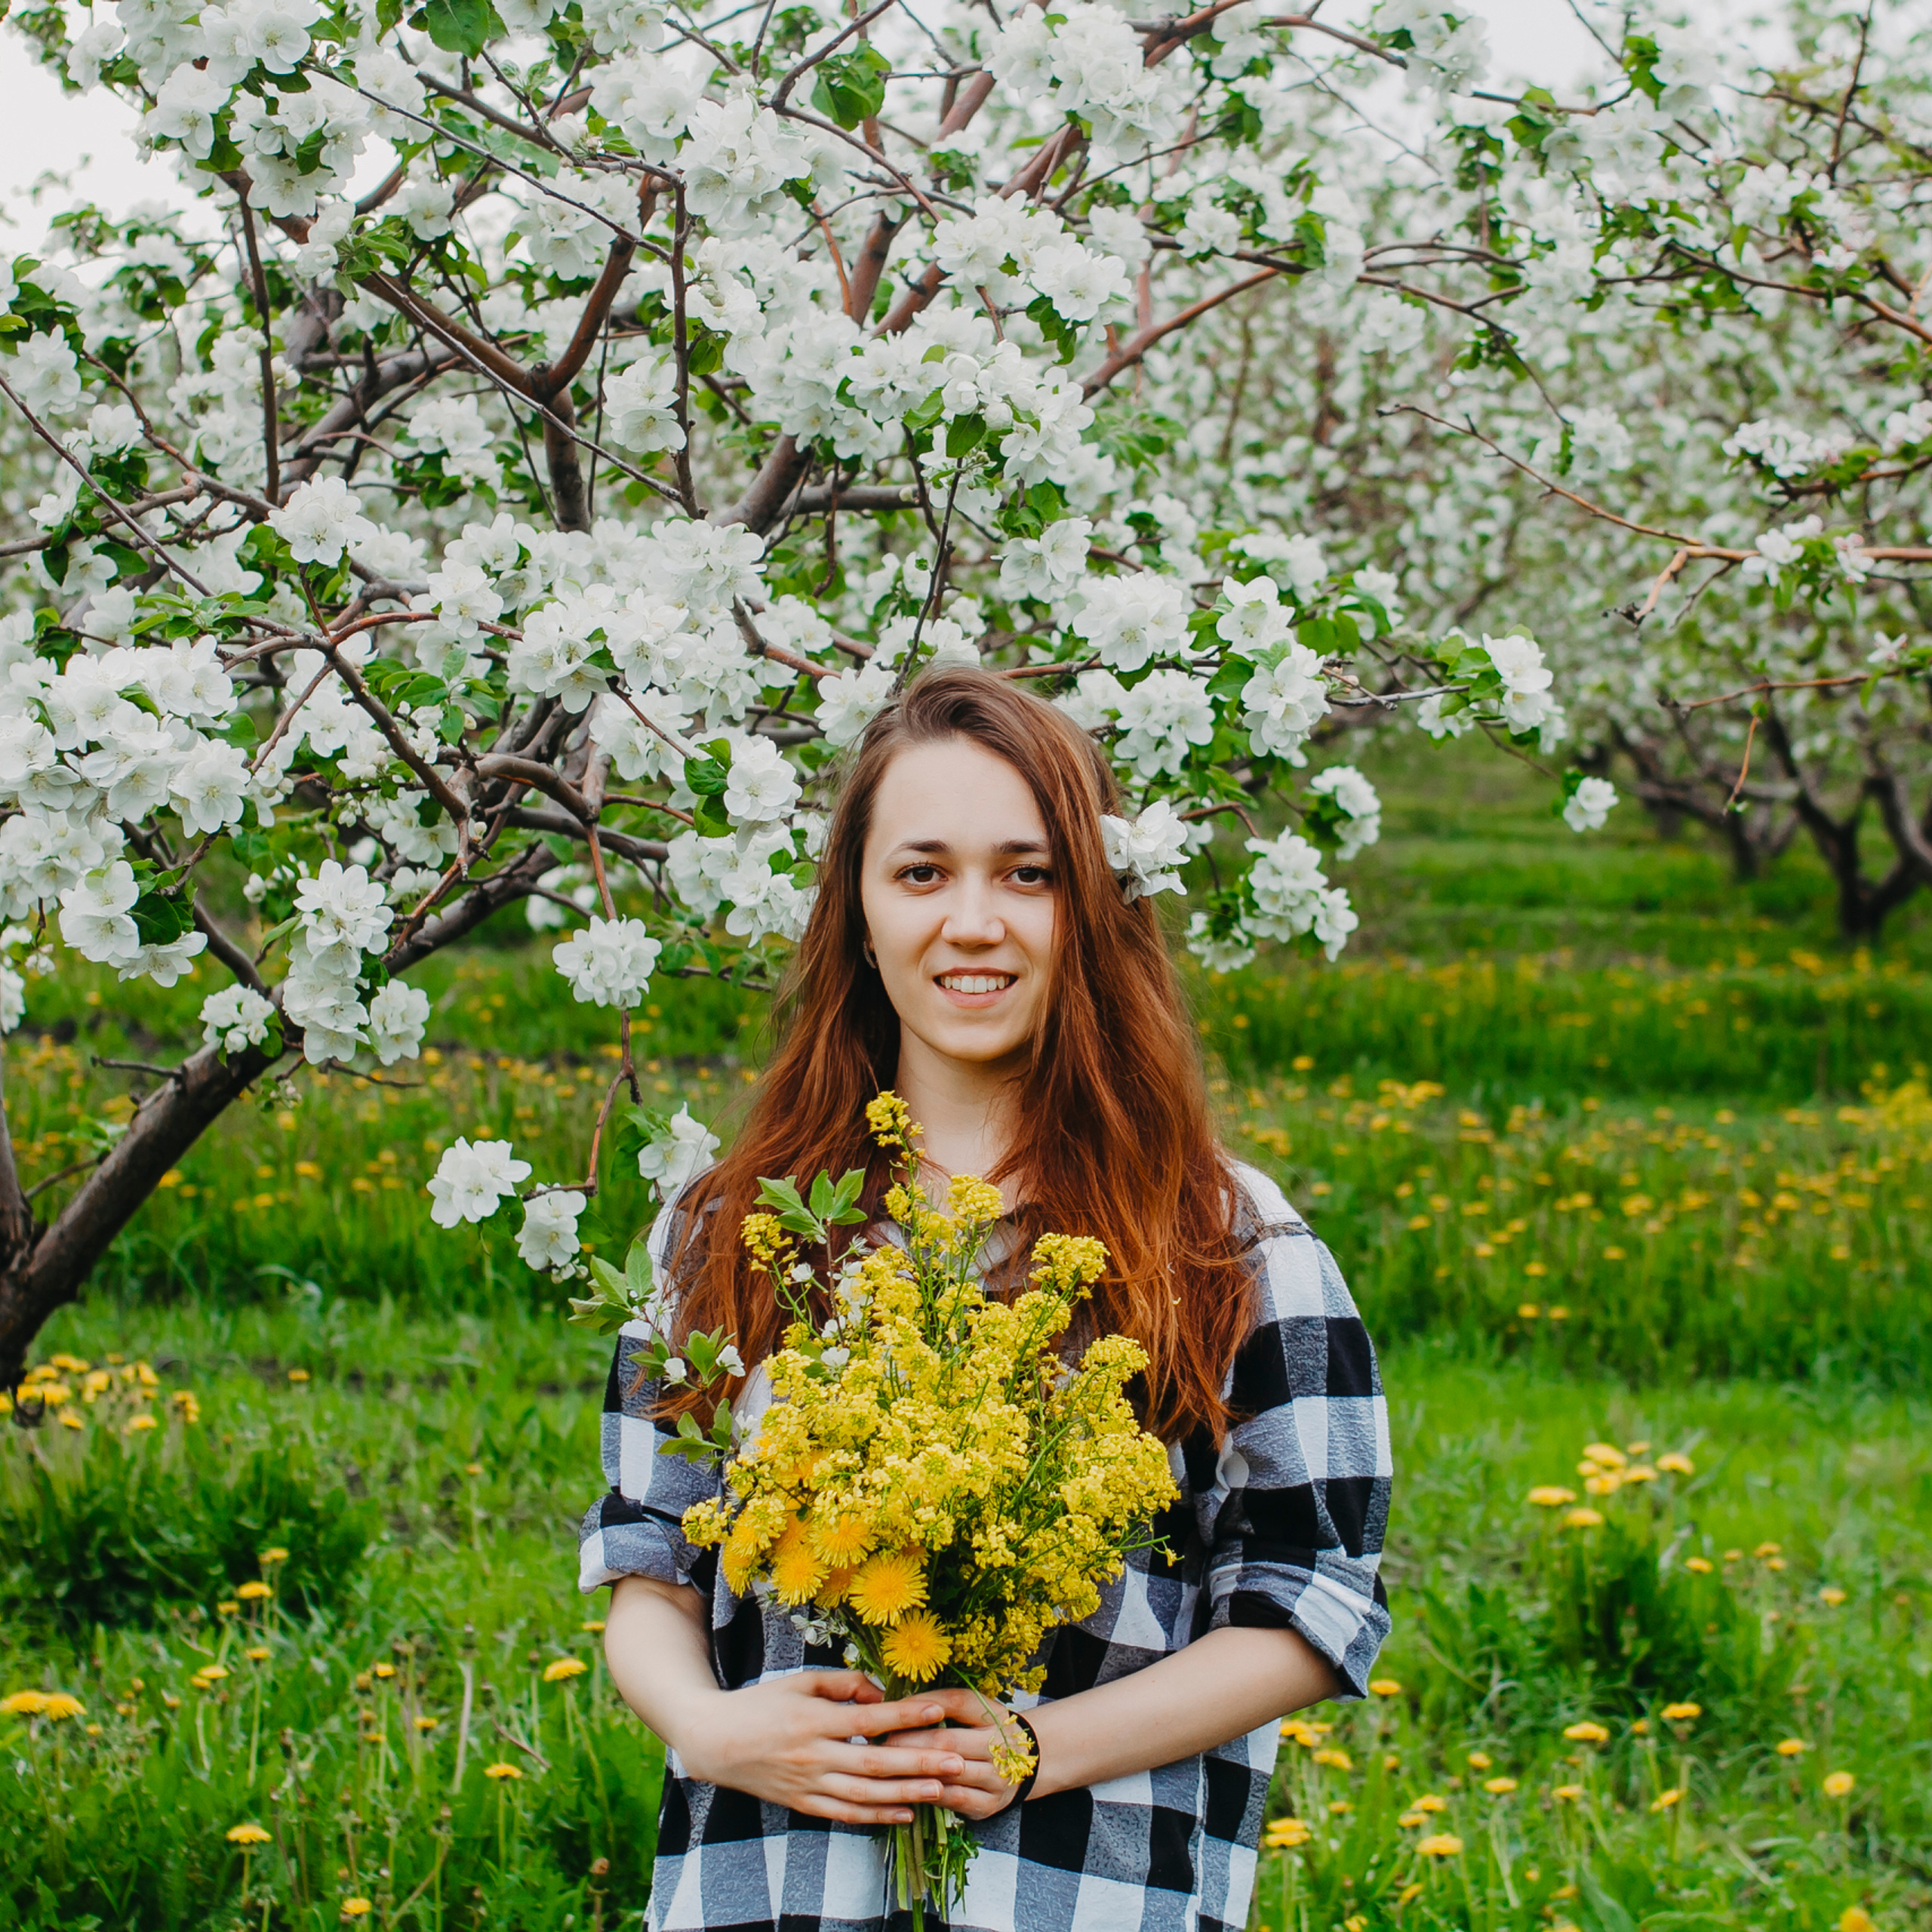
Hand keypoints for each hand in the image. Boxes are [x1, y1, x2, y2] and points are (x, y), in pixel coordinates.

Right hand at [674, 1670, 966, 1825]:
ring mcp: (808, 1784)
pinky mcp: (804, 1804)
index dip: (904, 1715)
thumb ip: (843, 1685)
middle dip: (918, 1763)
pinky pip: (846, 1813)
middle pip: (874, 1763)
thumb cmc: (762, 1704)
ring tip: (941, 1791)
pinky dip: (877, 1815)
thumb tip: (881, 1696)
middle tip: (956, 1762)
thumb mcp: (801, 1682)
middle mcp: (813, 1755)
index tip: (938, 1710)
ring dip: (905, 1794)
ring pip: (865, 1794)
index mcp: (813, 1720)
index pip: (868, 1719)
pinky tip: (905, 1813)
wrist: (716, 1742)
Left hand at [884, 1686, 1033, 1820]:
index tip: (891, 1710)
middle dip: (908, 1741)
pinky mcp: (988, 1804)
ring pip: (948, 1773)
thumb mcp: (972, 1710)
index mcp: (992, 1714)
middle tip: (879, 1741)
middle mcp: (999, 1744)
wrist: (1027, 1763)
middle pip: (947, 1741)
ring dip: (913, 1771)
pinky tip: (906, 1789)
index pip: (955, 1702)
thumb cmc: (985, 1731)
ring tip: (885, 1766)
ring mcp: (996, 1777)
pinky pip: (952, 1800)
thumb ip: (939, 1705)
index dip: (921, 1706)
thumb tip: (894, 1703)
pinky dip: (927, 1794)